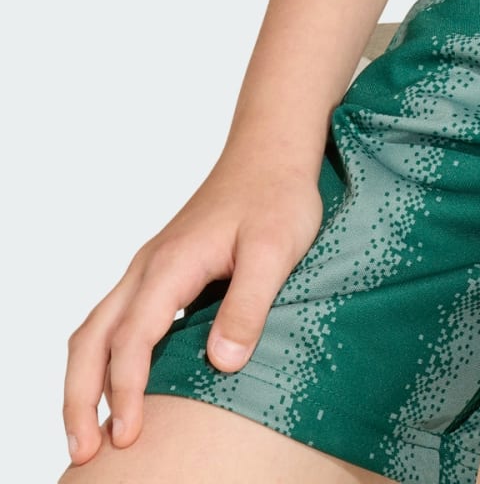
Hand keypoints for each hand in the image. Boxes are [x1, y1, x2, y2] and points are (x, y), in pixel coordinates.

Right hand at [62, 147, 324, 464]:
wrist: (273, 148)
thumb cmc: (278, 194)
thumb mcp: (277, 249)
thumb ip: (248, 305)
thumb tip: (222, 364)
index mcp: (170, 265)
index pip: (131, 340)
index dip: (127, 391)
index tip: (130, 434)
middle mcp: (148, 268)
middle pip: (91, 340)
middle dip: (80, 398)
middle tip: (86, 451)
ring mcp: (151, 268)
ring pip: (96, 330)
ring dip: (85, 382)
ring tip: (90, 433)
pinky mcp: (163, 270)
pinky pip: (116, 319)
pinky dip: (103, 357)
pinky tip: (122, 385)